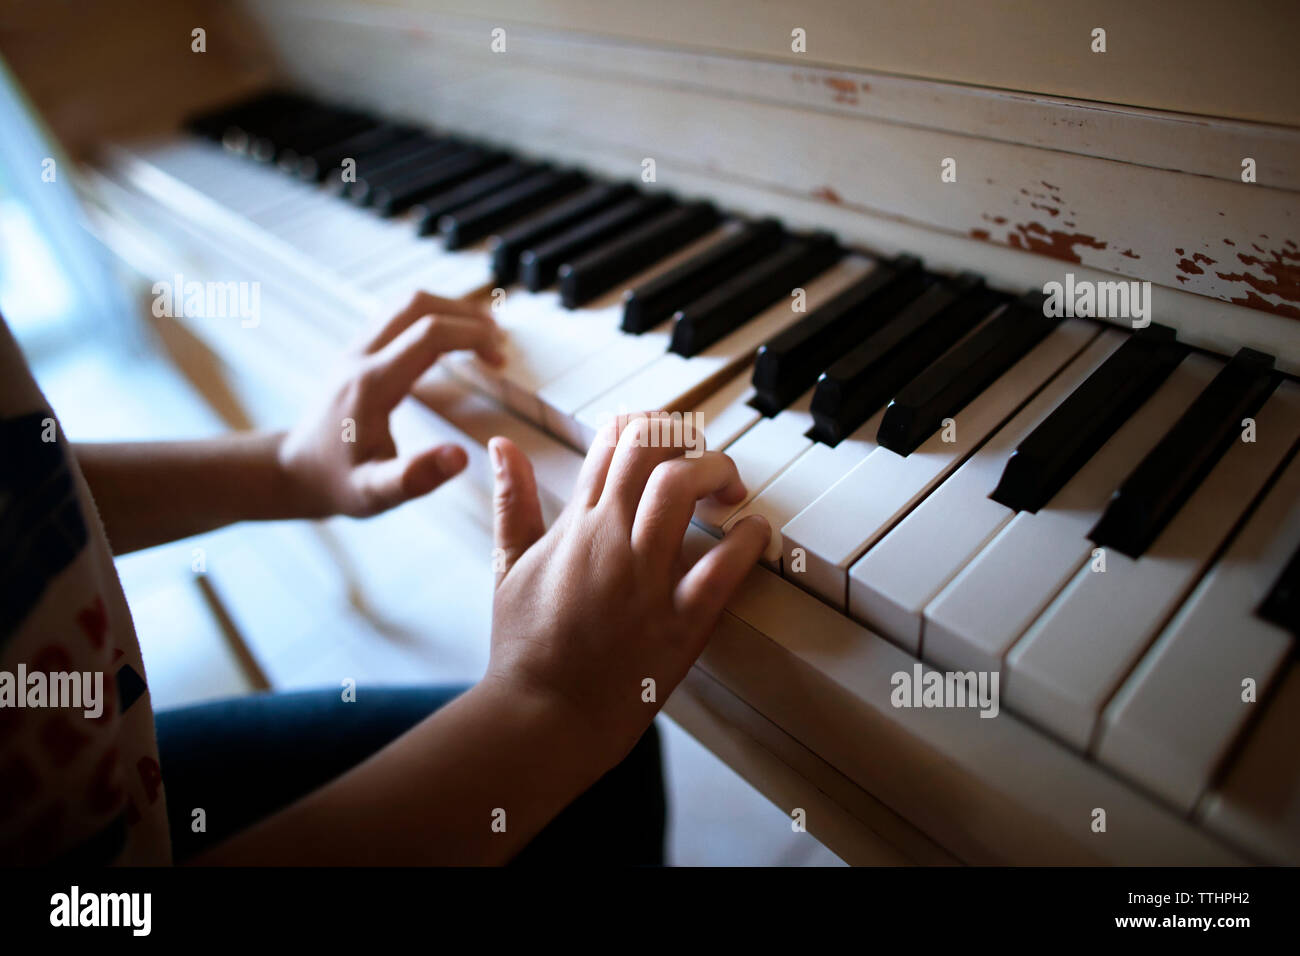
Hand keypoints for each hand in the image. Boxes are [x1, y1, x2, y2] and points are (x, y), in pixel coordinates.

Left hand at [278, 291, 504, 517]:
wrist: (294, 472)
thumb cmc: (335, 483)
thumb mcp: (375, 493)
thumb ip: (416, 477)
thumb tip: (461, 457)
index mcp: (371, 385)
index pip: (429, 335)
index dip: (472, 337)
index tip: (499, 358)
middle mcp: (360, 358)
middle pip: (418, 305)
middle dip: (465, 316)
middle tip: (498, 343)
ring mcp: (356, 351)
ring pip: (407, 304)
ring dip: (450, 311)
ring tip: (484, 335)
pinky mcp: (358, 353)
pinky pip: (398, 317)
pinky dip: (432, 319)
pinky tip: (452, 342)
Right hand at [484, 413, 770, 766]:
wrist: (540, 716)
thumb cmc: (526, 647)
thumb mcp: (508, 563)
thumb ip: (513, 500)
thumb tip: (503, 446)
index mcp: (575, 524)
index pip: (614, 439)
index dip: (649, 425)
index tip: (667, 441)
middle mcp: (609, 540)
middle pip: (652, 446)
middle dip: (687, 436)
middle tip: (703, 458)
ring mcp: (645, 579)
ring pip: (682, 487)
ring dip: (716, 470)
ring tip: (729, 489)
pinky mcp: (679, 623)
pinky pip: (724, 567)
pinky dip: (748, 539)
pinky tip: (754, 532)